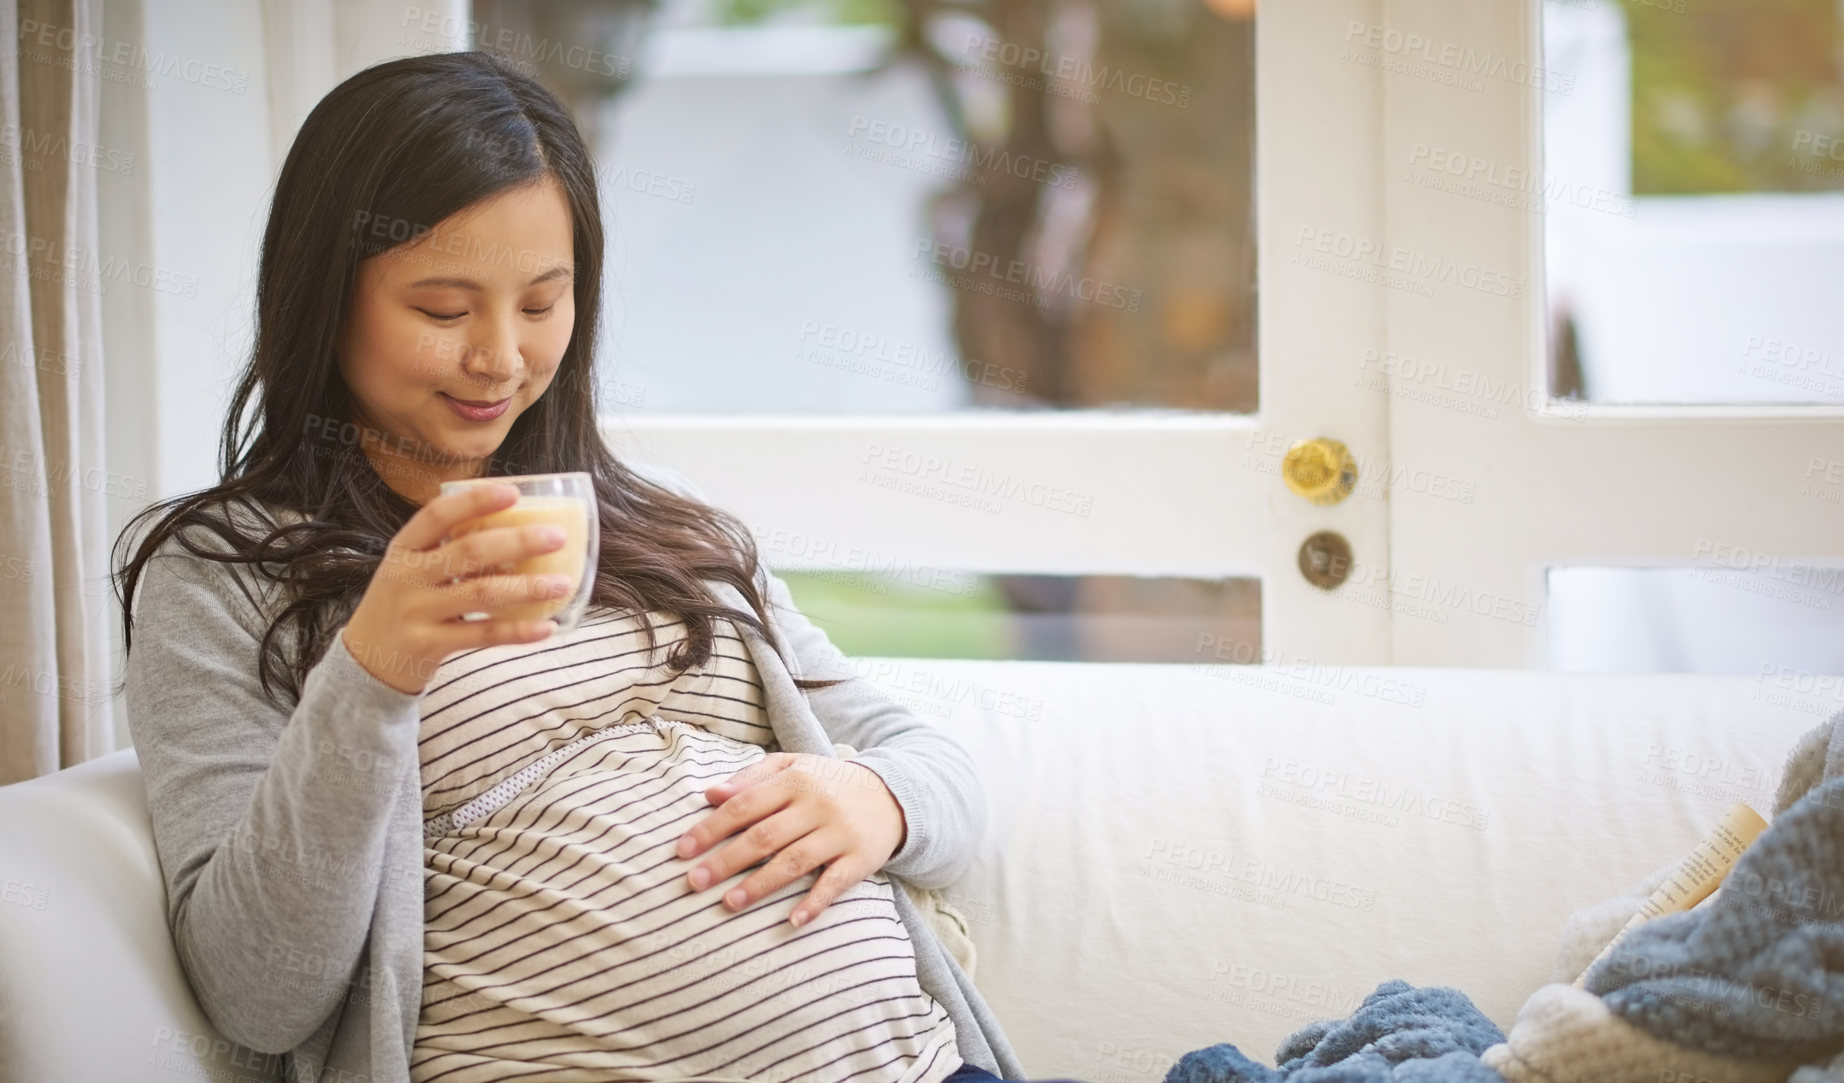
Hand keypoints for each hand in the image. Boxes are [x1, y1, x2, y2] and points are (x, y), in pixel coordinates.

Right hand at [340, 482, 574, 693]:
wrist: (364, 662)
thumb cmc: (401, 605)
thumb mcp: (411, 570)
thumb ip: (448, 552)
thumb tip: (516, 532)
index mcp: (404, 549)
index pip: (438, 515)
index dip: (476, 501)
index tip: (513, 492)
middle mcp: (408, 577)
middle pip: (469, 552)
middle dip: (518, 542)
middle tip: (557, 536)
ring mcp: (417, 612)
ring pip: (481, 594)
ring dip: (527, 587)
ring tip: (562, 583)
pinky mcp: (429, 645)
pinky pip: (482, 636)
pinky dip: (517, 631)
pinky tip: (547, 627)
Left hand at [676, 752, 907, 927]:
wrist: (892, 795)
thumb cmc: (828, 783)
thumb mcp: (794, 767)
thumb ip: (751, 778)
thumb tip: (710, 794)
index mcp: (795, 780)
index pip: (744, 805)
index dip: (711, 828)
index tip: (681, 850)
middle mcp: (817, 805)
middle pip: (764, 836)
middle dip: (725, 861)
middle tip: (693, 883)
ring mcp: (840, 833)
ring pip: (794, 861)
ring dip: (760, 885)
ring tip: (728, 904)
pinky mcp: (860, 859)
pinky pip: (835, 883)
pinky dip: (814, 903)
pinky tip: (792, 921)